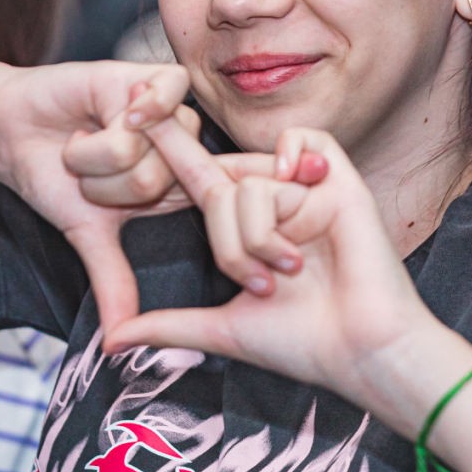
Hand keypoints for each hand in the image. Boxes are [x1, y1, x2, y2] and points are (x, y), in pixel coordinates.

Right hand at [0, 62, 199, 331]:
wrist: (13, 131)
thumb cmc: (53, 180)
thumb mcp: (87, 236)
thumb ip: (113, 283)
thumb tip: (119, 344)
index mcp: (178, 191)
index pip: (211, 209)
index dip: (209, 219)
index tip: (217, 244)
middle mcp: (181, 153)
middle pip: (158, 182)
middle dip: (106, 184)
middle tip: (89, 169)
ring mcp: (170, 115)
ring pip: (144, 149)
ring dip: (98, 151)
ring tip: (86, 138)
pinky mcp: (152, 79)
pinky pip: (166, 96)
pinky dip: (135, 108)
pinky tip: (114, 108)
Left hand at [106, 127, 442, 404]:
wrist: (362, 354)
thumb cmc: (304, 346)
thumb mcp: (221, 329)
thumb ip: (166, 325)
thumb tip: (110, 340)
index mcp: (250, 229)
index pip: (199, 180)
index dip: (168, 149)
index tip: (129, 118)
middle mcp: (279, 204)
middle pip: (218, 188)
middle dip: (225, 240)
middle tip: (256, 282)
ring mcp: (309, 192)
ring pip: (250, 184)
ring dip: (257, 236)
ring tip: (288, 271)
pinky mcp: (342, 182)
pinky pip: (304, 140)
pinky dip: (293, 154)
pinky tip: (299, 181)